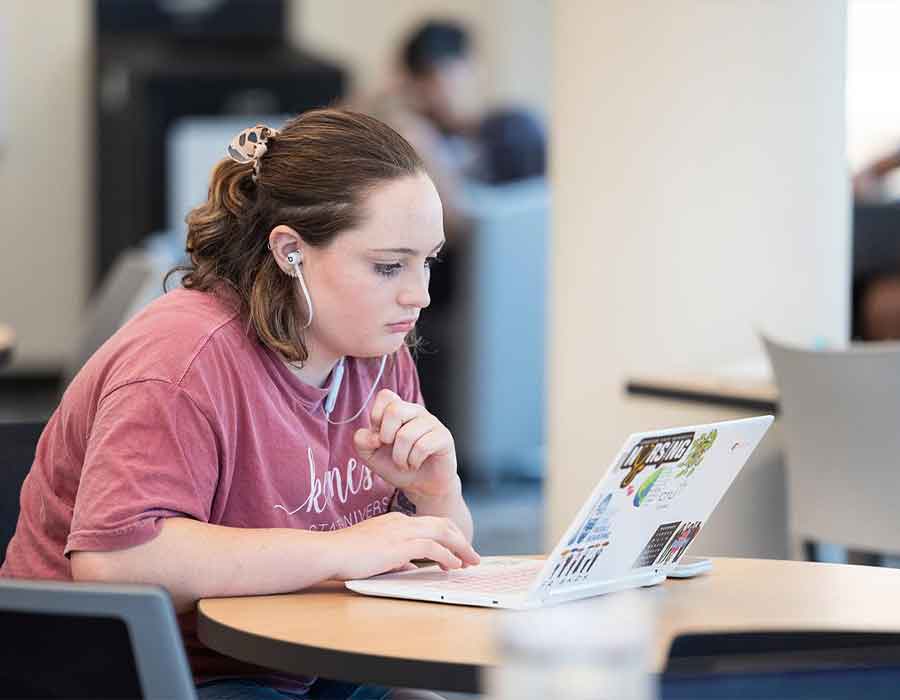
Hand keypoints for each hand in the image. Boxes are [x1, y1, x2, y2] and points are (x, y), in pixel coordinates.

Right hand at [330, 512, 479, 579]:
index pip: (430, 524)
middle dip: (461, 539)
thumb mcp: (376, 555)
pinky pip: (431, 548)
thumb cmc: (346, 556)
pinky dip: (446, 556)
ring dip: (460, 548)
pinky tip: (452, 565)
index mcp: (395, 521)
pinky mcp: (398, 545)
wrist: (329, 552)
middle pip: (441, 524)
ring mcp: (400, 531)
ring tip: (470, 561)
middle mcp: (401, 522)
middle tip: (472, 556)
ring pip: (442, 533)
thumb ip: (395, 558)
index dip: (448, 536)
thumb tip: (410, 568)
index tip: (458, 550)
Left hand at [353, 390, 458, 501]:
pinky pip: (422, 447)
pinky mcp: (443, 437)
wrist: (420, 486)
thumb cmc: (396, 466)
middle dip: (386, 436)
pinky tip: (415, 464)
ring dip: (400, 457)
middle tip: (391, 448)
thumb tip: (375, 436)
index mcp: (399, 410)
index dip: (376, 416)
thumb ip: (362, 441)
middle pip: (394, 410)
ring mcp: (431, 422)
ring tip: (404, 463)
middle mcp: (415, 411)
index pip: (386, 396)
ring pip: (406, 434)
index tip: (379, 435)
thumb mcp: (370, 455)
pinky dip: (413, 461)